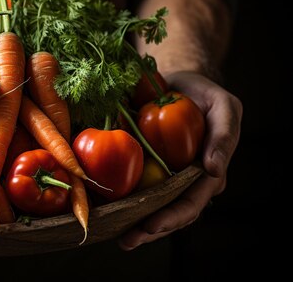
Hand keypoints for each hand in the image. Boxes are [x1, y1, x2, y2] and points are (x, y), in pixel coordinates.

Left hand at [118, 71, 241, 249]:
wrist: (179, 82)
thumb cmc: (205, 96)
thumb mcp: (224, 108)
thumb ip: (224, 136)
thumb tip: (214, 170)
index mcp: (205, 175)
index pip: (190, 204)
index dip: (171, 218)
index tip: (150, 227)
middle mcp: (183, 182)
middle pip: (167, 215)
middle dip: (147, 231)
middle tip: (127, 241)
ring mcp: (162, 177)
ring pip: (147, 207)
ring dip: (130, 223)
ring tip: (112, 235)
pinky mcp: (141, 167)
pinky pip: (129, 186)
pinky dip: (116, 199)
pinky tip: (99, 208)